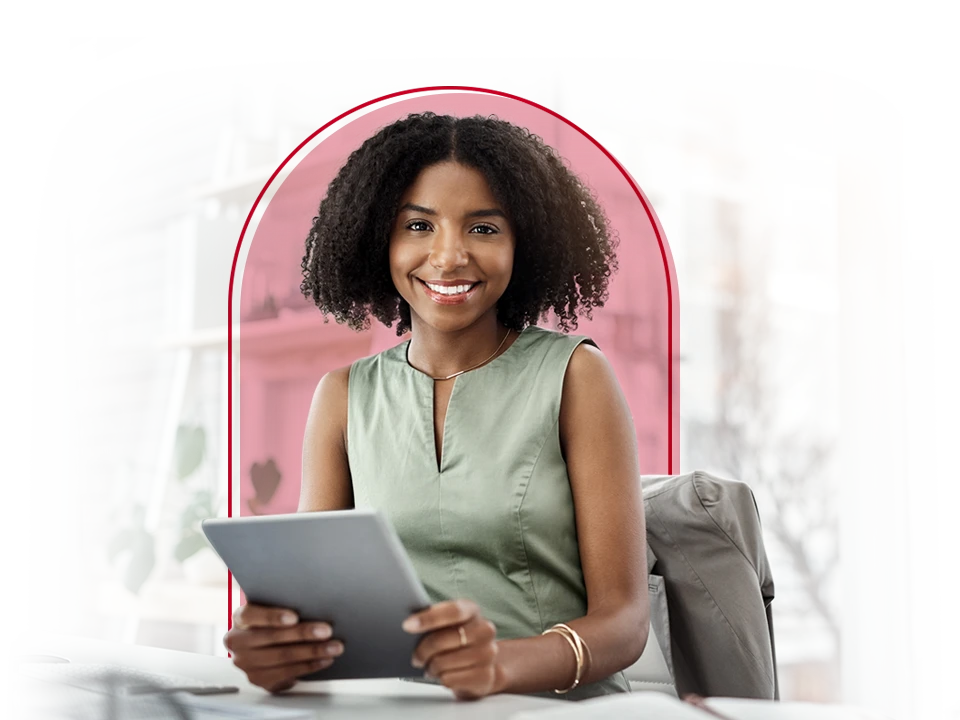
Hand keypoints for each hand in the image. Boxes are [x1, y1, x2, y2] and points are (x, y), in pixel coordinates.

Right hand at [224, 602, 343, 692]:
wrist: (266, 646)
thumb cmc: (275, 621)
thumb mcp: (273, 608)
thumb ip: (284, 604)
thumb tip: (313, 601)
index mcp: (240, 618)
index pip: (252, 615)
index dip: (273, 616)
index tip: (294, 617)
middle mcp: (238, 642)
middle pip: (272, 637)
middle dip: (303, 634)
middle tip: (327, 630)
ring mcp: (246, 663)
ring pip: (282, 657)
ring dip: (312, 652)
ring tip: (333, 646)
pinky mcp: (259, 679)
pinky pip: (287, 673)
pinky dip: (309, 666)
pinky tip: (324, 660)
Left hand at [404, 599, 502, 699]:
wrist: (485, 665)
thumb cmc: (459, 641)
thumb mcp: (450, 624)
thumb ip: (435, 619)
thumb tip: (410, 623)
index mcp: (472, 611)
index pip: (452, 611)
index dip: (429, 618)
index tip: (407, 625)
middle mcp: (484, 630)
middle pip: (442, 639)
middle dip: (422, 650)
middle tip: (415, 657)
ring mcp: (488, 654)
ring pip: (443, 663)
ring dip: (431, 667)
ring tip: (431, 666)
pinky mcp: (485, 676)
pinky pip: (449, 679)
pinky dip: (440, 678)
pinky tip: (443, 675)